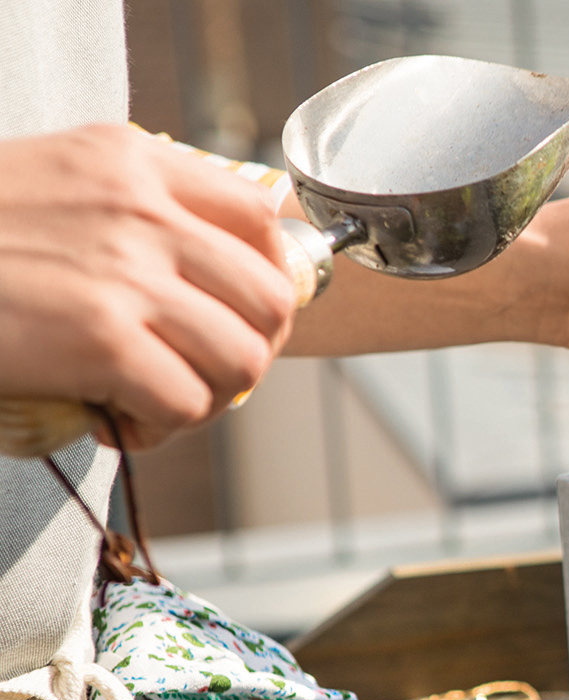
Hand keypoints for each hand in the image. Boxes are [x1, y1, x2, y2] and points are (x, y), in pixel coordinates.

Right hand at [0, 125, 296, 448]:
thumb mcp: (57, 182)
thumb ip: (136, 207)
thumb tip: (218, 265)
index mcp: (134, 162)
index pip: (263, 222)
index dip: (266, 283)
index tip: (235, 315)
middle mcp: (142, 211)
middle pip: (271, 299)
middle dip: (249, 349)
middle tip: (202, 372)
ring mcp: (126, 275)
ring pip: (242, 358)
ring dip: (210, 396)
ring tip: (159, 400)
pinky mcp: (103, 340)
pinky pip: (188, 403)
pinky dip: (163, 429)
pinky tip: (122, 421)